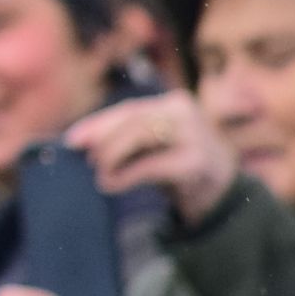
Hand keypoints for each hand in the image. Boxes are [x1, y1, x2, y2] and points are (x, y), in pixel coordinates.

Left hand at [66, 93, 235, 223]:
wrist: (223, 192)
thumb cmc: (179, 164)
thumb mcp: (153, 146)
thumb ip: (124, 138)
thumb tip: (76, 141)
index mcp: (174, 103)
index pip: (129, 110)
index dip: (97, 124)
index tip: (71, 141)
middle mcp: (186, 112)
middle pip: (134, 121)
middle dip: (105, 141)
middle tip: (89, 162)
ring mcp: (195, 135)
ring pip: (141, 136)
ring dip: (113, 156)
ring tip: (100, 174)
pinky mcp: (197, 161)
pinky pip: (152, 164)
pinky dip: (126, 175)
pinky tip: (110, 184)